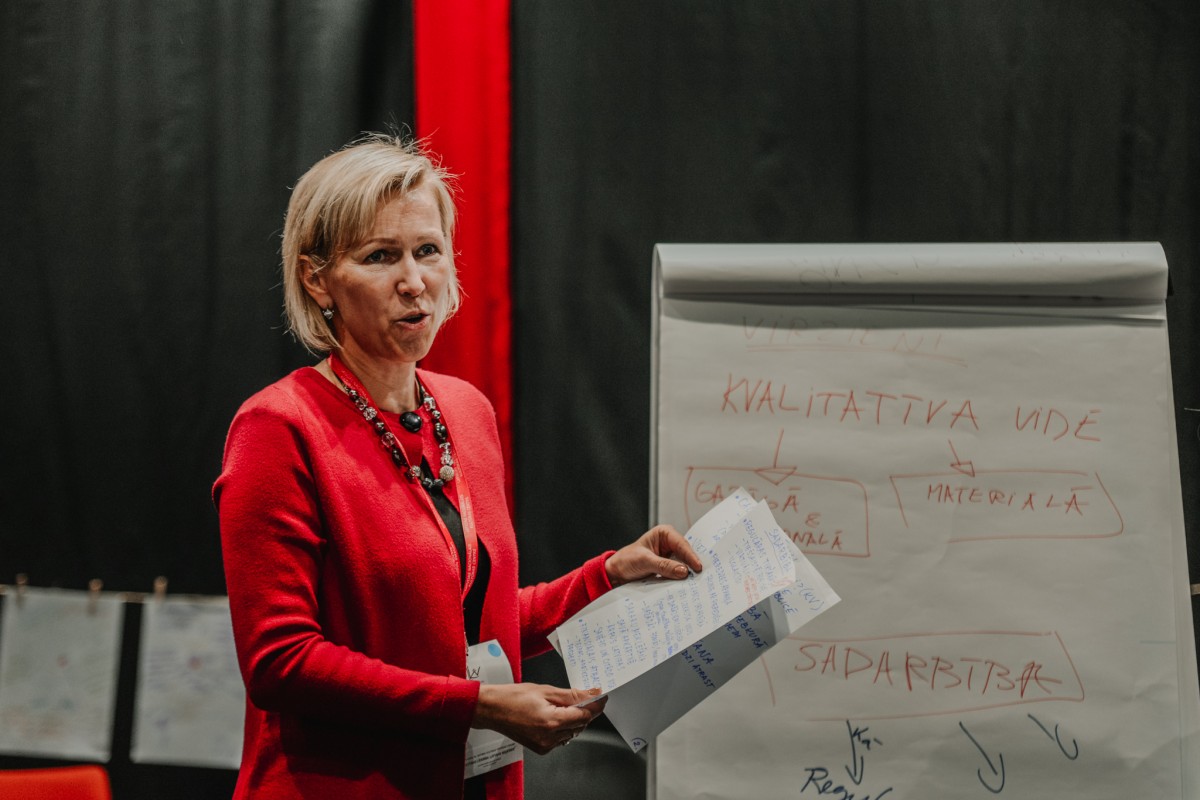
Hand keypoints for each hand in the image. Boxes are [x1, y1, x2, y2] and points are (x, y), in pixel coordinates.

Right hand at [472, 683, 606, 754]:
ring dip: (573, 719)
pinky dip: (563, 727)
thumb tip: (592, 694)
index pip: (584, 715)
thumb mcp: (546, 690)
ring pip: (572, 732)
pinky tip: (555, 715)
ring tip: (563, 704)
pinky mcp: (540, 748)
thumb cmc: (512, 697)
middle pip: (580, 725)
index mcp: (552, 722)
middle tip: (583, 696)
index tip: (601, 697)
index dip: (596, 705)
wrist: (491, 709)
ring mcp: (545, 745)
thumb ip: (572, 695)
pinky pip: (561, 738)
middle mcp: (549, 737)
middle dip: (584, 710)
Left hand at [605, 524, 702, 586]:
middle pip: (685, 553)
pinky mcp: (668, 567)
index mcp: (663, 533)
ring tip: (698, 582)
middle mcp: (668, 542)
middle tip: (702, 576)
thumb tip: (684, 571)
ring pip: (684, 563)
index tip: (698, 567)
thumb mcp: (645, 562)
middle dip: (692, 564)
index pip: (681, 544)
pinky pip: (678, 572)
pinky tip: (688, 585)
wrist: (616, 573)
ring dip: (688, 572)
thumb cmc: (626, 560)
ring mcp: (669, 555)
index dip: (690, 556)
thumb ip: (664, 566)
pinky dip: (682, 578)